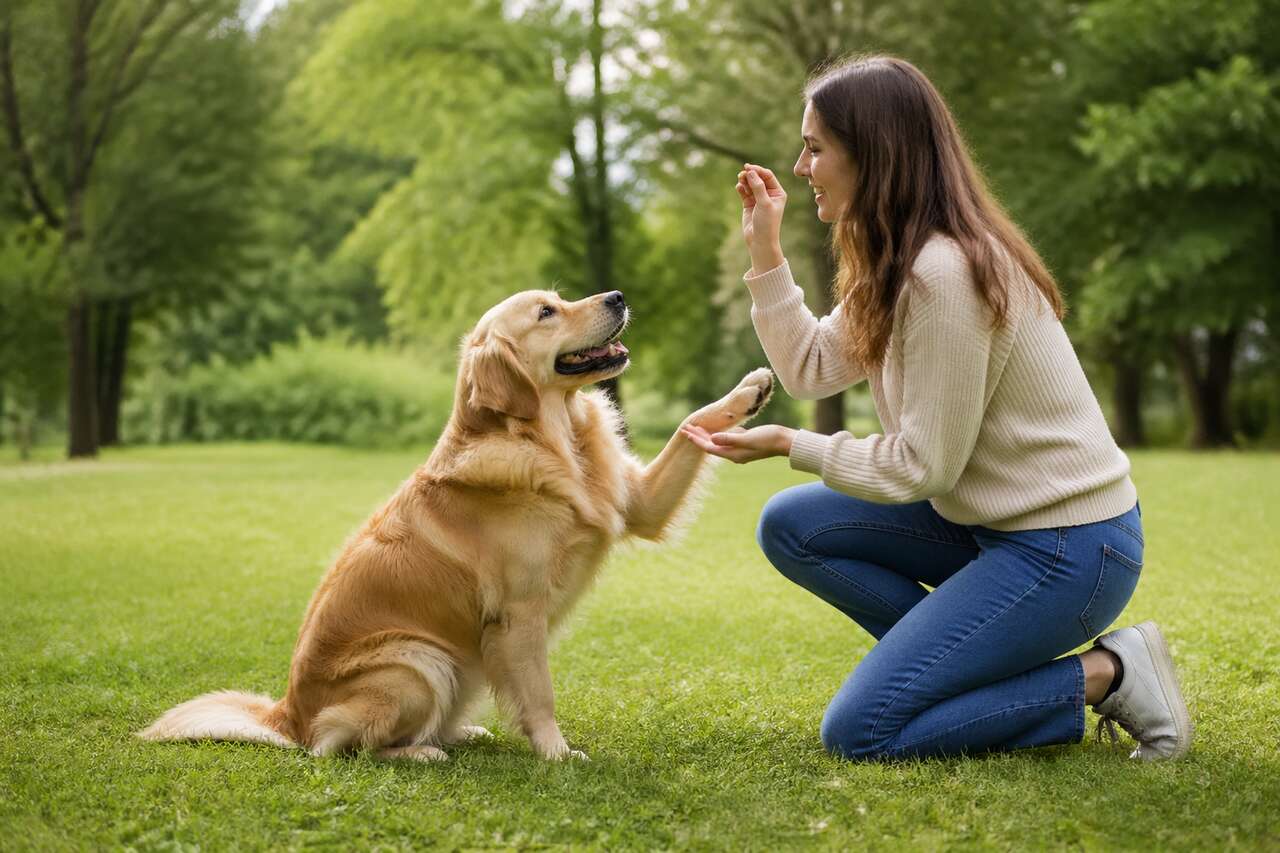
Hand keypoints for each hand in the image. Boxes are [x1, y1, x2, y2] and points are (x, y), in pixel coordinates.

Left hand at [680, 423, 795, 463]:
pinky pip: (728, 438)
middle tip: (685, 428)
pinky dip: (719, 433)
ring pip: (719, 441)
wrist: (785, 441)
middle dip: (698, 436)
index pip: (709, 447)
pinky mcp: (746, 442)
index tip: (685, 431)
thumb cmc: (768, 439)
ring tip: (696, 428)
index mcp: (733, 454)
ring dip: (707, 435)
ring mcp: (740, 449)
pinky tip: (715, 429)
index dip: (696, 439)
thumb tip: (712, 439)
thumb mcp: (748, 438)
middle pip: (711, 445)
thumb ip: (730, 439)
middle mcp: (735, 454)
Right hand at [735, 164, 785, 272]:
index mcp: (778, 193)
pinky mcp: (749, 204)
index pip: (768, 176)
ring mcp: (758, 199)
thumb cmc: (767, 223)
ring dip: (745, 180)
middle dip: (750, 175)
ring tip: (739, 179)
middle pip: (758, 178)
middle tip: (741, 173)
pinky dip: (741, 188)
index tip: (748, 167)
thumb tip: (751, 172)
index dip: (758, 170)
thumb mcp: (764, 203)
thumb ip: (758, 187)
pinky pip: (744, 192)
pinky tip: (738, 187)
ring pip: (750, 184)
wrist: (760, 241)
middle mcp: (769, 194)